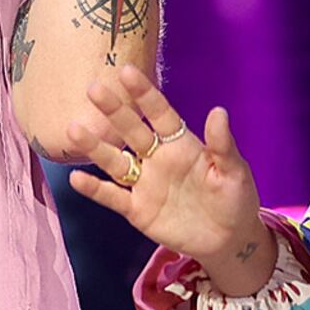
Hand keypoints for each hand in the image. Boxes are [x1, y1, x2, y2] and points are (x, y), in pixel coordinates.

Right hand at [64, 66, 280, 293]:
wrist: (228, 239)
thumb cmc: (234, 199)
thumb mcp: (234, 171)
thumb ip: (222, 144)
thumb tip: (219, 111)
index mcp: (181, 144)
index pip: (159, 113)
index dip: (143, 93)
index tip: (127, 71)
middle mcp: (157, 158)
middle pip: (131, 130)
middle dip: (113, 110)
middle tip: (93, 89)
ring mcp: (145, 183)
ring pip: (115, 160)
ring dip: (96, 146)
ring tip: (75, 129)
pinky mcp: (137, 210)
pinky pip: (112, 196)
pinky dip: (94, 189)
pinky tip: (76, 178)